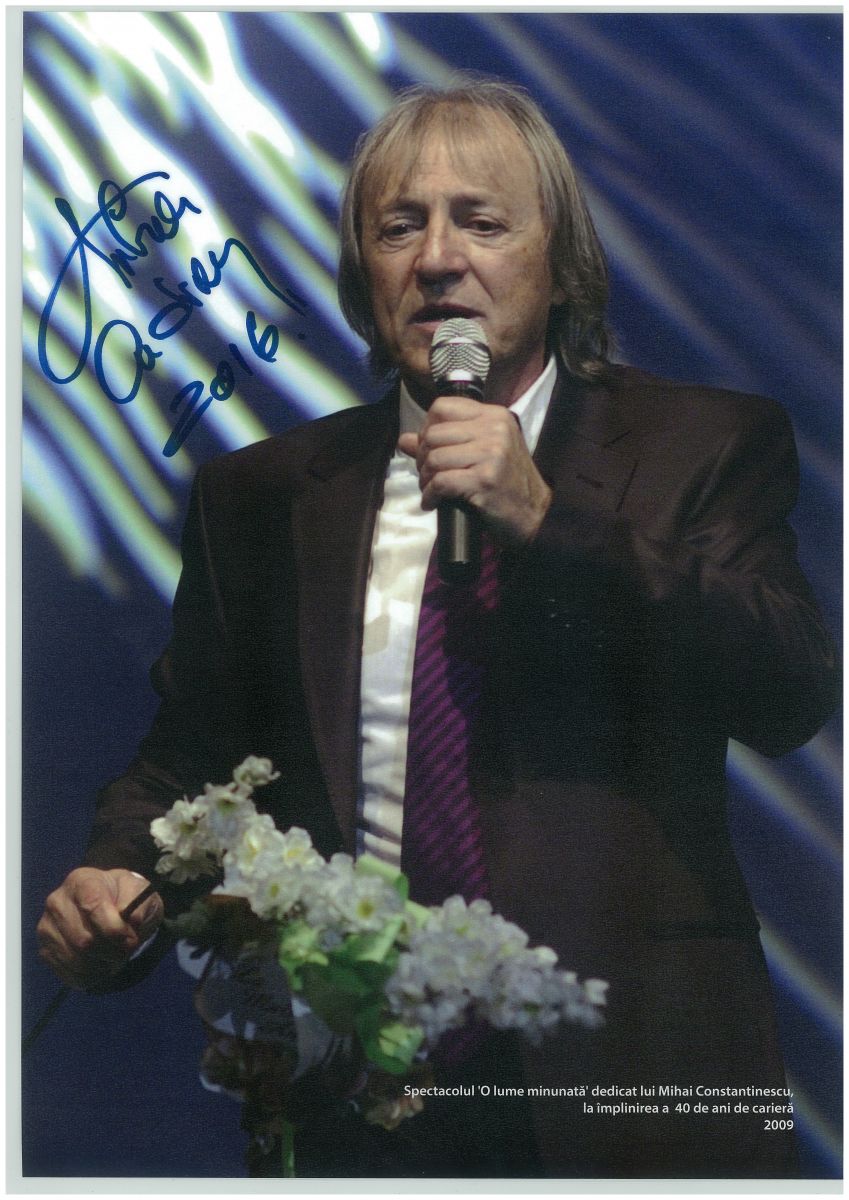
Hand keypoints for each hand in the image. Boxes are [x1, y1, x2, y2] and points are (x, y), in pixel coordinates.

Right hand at [37, 867, 163, 989]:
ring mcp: (47, 928)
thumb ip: (137, 901)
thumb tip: (130, 920)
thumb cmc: (124, 897)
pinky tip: (101, 964)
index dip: (114, 928)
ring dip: (103, 965)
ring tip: (115, 957)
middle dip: (112, 951)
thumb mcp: (139, 890)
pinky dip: (91, 976)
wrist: (110, 909)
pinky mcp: (46, 951)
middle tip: (126, 950)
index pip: (93, 906)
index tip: (131, 937)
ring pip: (76, 960)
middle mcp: (57, 902)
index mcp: (81, 881)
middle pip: (84, 939)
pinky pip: (69, 974)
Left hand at [398, 396, 551, 545]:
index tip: (429, 448)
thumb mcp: (481, 453)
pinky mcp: (485, 479)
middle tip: (428, 474)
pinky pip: (441, 482)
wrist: (534, 514)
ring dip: (426, 478)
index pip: (442, 406)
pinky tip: (433, 503)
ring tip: (432, 490)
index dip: (427, 428)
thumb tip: (405, 439)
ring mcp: (492, 453)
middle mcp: (495, 429)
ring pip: (434, 458)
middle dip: (422, 457)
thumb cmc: (506, 483)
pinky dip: (430, 495)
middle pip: (433, 433)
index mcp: (494, 415)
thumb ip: (445, 442)